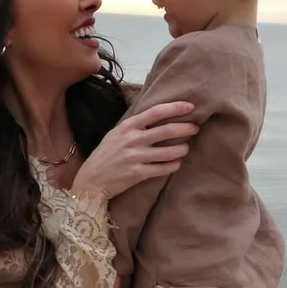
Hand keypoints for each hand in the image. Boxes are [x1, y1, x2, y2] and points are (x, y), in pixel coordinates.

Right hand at [71, 99, 195, 201]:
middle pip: (167, 130)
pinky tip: (177, 163)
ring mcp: (135, 157)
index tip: (190, 107)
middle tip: (195, 128)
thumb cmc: (106, 155)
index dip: (175, 108)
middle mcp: (132, 140)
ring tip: (186, 148)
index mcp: (127, 126)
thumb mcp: (116, 134)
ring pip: (169, 151)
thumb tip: (158, 116)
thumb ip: (135, 125)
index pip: (156, 112)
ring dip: (182, 149)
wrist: (91, 180)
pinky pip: (163, 168)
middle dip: (186, 128)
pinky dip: (174, 165)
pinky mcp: (138, 174)